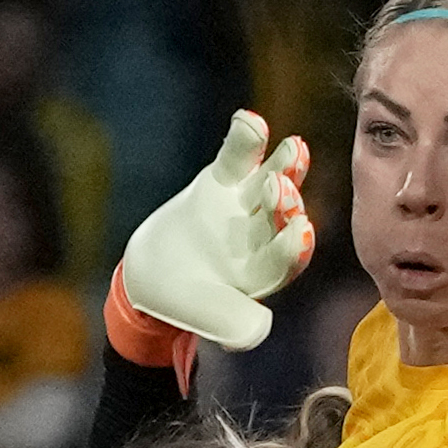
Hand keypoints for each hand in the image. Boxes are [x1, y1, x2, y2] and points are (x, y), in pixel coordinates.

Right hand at [118, 109, 314, 350]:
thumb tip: (262, 328)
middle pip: (284, 216)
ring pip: (271, 182)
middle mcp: (264, 236)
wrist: (148, 277)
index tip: (298, 229)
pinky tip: (250, 118)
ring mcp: (246, 205)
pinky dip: (245, 139)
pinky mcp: (224, 180)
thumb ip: (235, 324)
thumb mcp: (207, 317)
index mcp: (266, 272)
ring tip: (293, 148)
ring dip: (284, 166)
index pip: (286, 257)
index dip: (292, 245)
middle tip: (279, 188)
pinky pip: (238, 158)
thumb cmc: (183, 303)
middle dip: (285, 201)